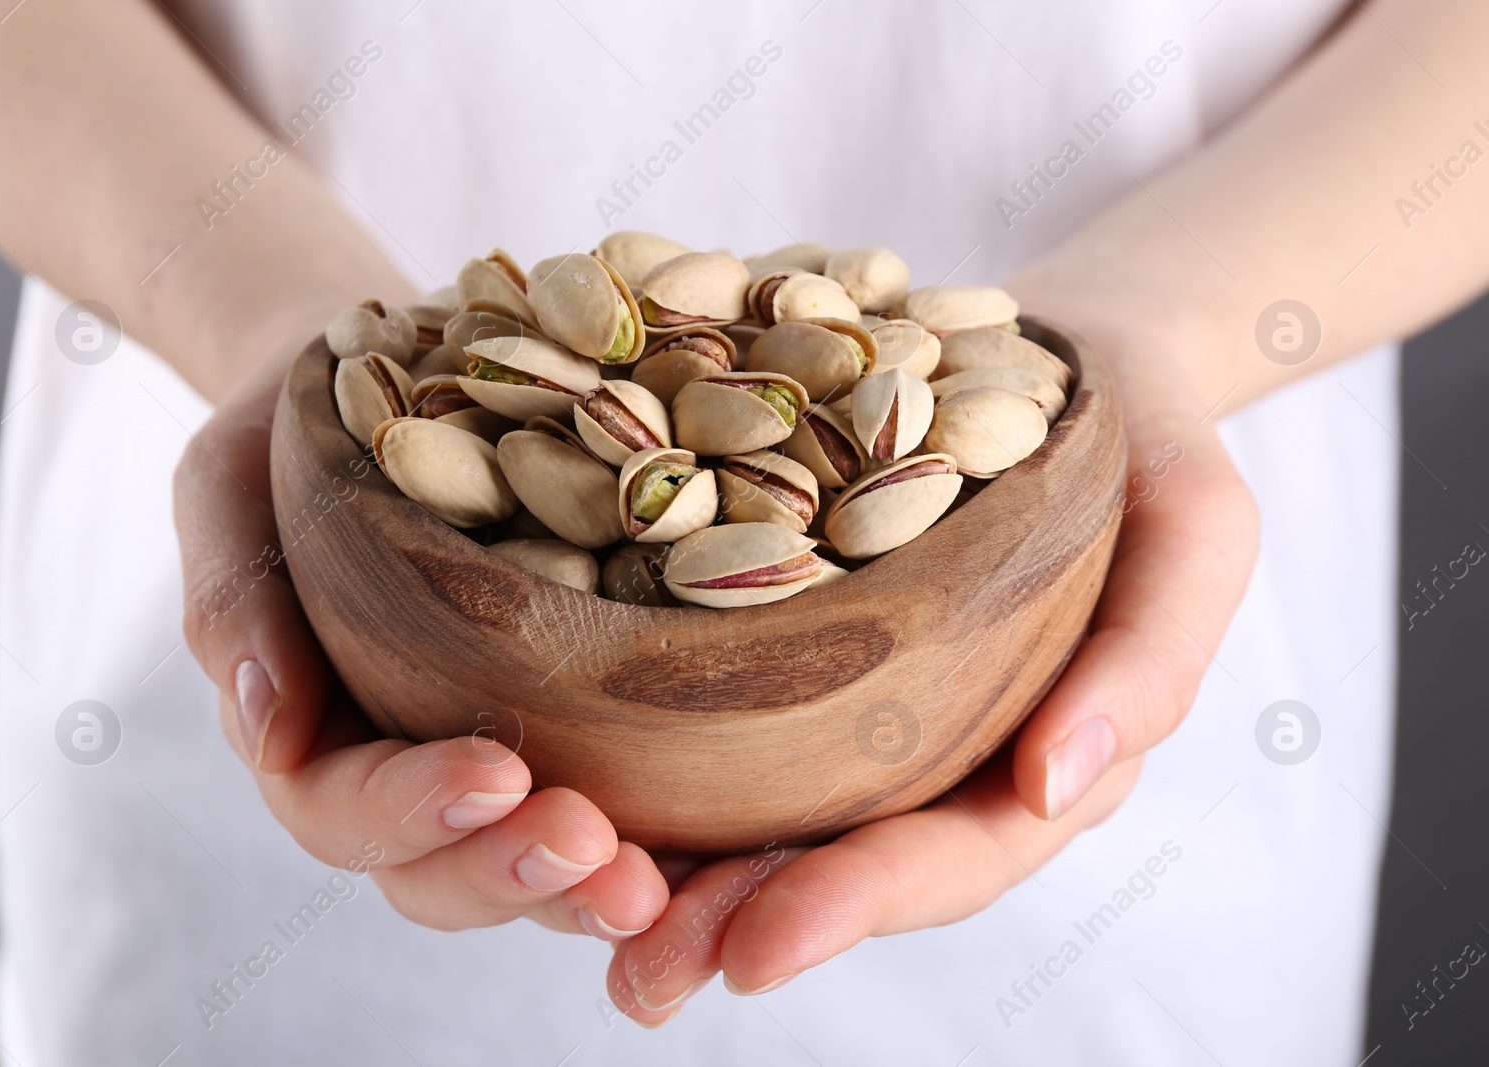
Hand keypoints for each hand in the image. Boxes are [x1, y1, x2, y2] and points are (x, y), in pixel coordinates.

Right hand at [176, 345, 668, 937]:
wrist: (396, 374)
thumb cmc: (302, 424)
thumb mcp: (233, 481)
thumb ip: (235, 594)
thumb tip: (266, 725)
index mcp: (317, 730)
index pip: (343, 810)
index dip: (411, 811)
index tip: (494, 771)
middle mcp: (412, 766)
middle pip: (444, 874)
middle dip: (516, 872)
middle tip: (598, 855)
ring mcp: (505, 754)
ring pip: (538, 867)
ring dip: (594, 888)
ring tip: (662, 883)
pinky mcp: (592, 729)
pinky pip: (629, 809)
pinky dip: (672, 843)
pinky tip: (726, 845)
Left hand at [606, 314, 1259, 1023]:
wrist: (1072, 353)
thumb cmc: (1147, 442)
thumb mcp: (1199, 530)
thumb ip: (1152, 660)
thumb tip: (1056, 788)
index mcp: (1039, 759)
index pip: (951, 857)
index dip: (856, 908)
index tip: (755, 952)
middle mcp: (939, 751)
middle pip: (838, 857)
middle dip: (738, 917)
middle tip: (640, 969)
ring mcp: (864, 702)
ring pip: (766, 802)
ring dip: (676, 862)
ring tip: (580, 900)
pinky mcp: (798, 635)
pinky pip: (725, 704)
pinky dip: (655, 747)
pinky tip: (576, 766)